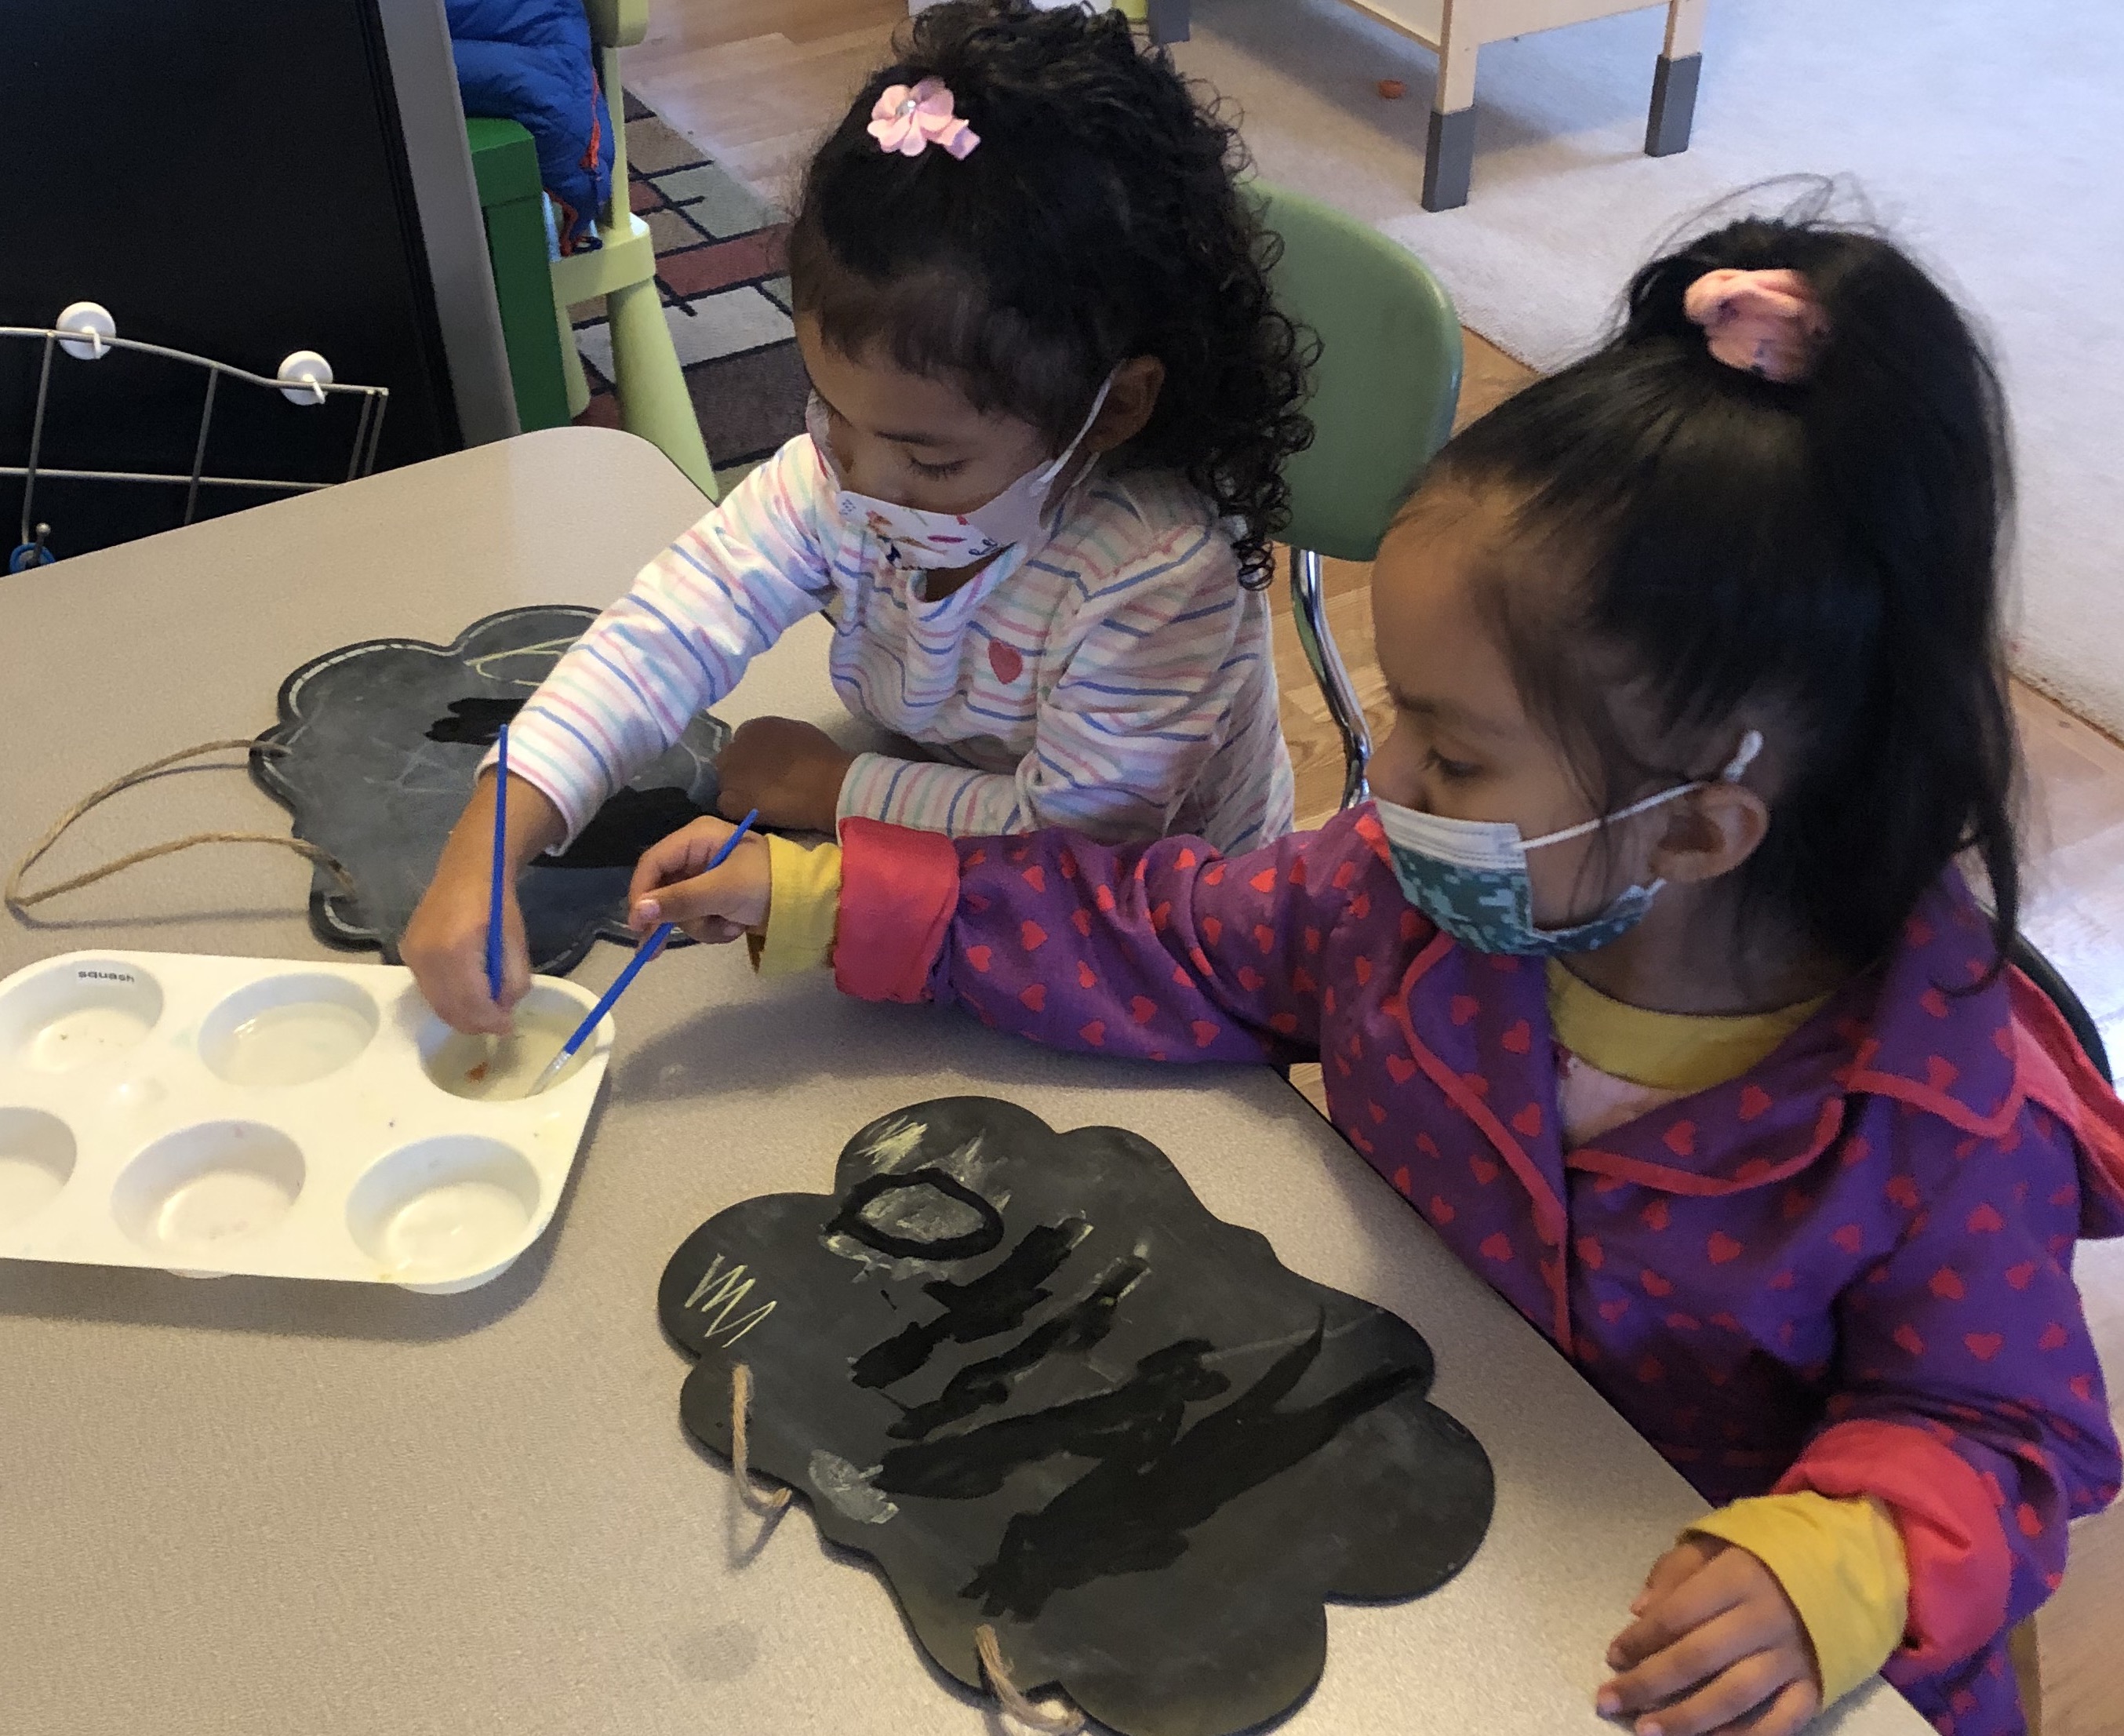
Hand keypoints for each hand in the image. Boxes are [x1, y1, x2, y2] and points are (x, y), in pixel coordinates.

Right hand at [403, 772, 564, 1035]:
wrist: (466, 871)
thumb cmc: (495, 903)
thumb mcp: (516, 941)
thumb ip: (514, 980)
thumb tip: (504, 1010)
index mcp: (455, 950)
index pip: (471, 1003)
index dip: (491, 1021)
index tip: (508, 1026)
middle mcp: (426, 956)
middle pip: (450, 1010)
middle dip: (477, 1022)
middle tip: (498, 1022)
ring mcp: (411, 955)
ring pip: (437, 1004)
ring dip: (462, 1013)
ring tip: (486, 1006)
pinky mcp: (406, 953)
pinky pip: (427, 989)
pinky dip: (448, 999)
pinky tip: (468, 989)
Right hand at [627, 816, 772, 944]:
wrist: (809, 902)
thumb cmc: (767, 884)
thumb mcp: (722, 891)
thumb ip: (679, 901)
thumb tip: (637, 913)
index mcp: (697, 838)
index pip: (653, 863)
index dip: (640, 893)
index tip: (637, 925)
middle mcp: (698, 855)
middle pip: (662, 890)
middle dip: (674, 918)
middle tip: (655, 950)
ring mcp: (707, 879)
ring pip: (680, 910)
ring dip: (702, 925)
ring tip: (729, 927)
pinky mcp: (717, 900)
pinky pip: (699, 919)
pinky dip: (715, 929)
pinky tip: (736, 928)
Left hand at [714, 716, 854, 833]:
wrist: (828, 785)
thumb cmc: (823, 758)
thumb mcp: (798, 734)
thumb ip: (777, 739)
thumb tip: (773, 750)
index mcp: (753, 728)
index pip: (742, 742)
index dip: (754, 758)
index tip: (767, 769)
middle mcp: (735, 746)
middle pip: (729, 762)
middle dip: (741, 773)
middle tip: (761, 787)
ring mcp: (730, 774)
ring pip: (725, 784)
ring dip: (738, 792)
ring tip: (760, 803)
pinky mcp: (732, 800)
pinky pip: (726, 806)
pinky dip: (738, 810)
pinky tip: (756, 813)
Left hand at [1599, 1538, 1820, 1735]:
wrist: (1845, 1565)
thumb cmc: (1765, 1554)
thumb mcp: (1717, 1542)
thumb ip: (1675, 1571)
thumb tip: (1638, 1611)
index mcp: (1737, 1577)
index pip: (1677, 1613)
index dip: (1640, 1639)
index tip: (1611, 1658)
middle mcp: (1764, 1619)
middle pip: (1698, 1658)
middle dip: (1649, 1684)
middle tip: (1610, 1702)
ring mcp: (1792, 1657)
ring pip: (1735, 1696)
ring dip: (1688, 1719)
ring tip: (1648, 1732)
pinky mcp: (1816, 1686)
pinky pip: (1782, 1722)